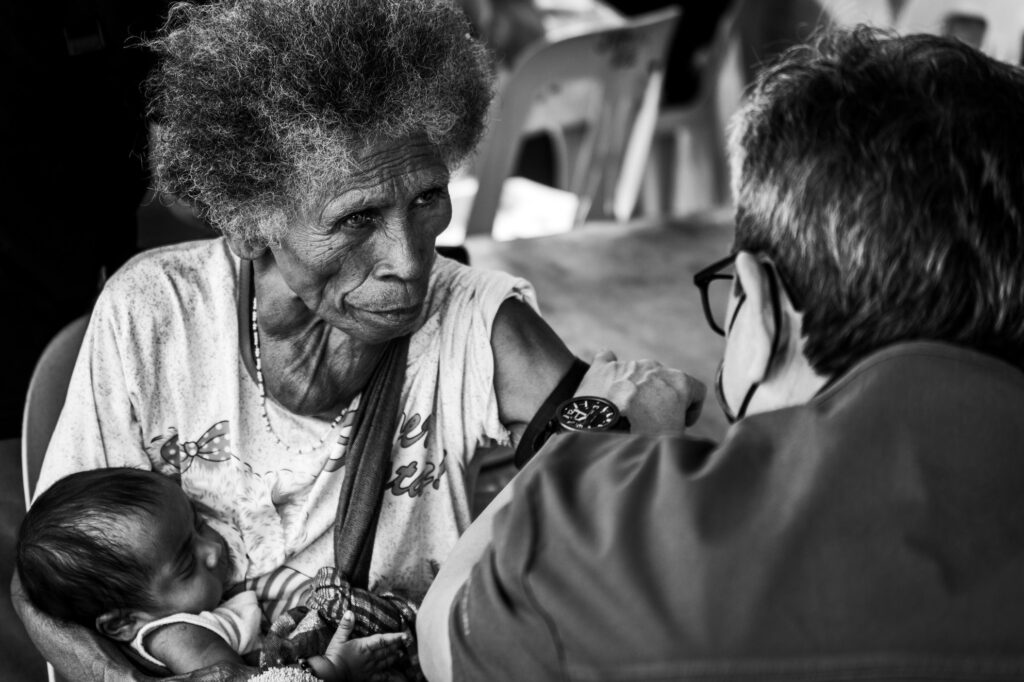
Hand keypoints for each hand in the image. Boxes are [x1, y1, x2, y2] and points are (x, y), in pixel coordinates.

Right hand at [306, 611, 408, 681]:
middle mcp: (369, 657)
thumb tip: (350, 612)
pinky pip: (380, 676)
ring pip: (385, 662)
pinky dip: (387, 674)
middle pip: (386, 651)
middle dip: (396, 646)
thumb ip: (345, 626)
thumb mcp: (338, 639)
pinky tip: (391, 673)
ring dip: (393, 657)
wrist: (330, 675)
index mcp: (364, 647)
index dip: (394, 637)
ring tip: (400, 654)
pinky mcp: (366, 677)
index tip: (404, 635)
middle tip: (405, 642)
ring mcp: (369, 668)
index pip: (382, 640)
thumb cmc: (334, 657)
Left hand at [574, 350, 705, 434]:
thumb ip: (683, 430)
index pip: (697, 390)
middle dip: (660, 399)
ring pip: (637, 374)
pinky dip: (607, 372)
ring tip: (624, 415)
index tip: (680, 422)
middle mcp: (655, 368)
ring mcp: (628, 365)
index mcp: (680, 383)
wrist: (605, 435)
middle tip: (650, 422)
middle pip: (665, 382)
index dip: (691, 409)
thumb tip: (679, 437)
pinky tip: (605, 383)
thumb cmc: (645, 439)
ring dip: (635, 390)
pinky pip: (606, 359)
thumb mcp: (677, 441)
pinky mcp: (602, 368)